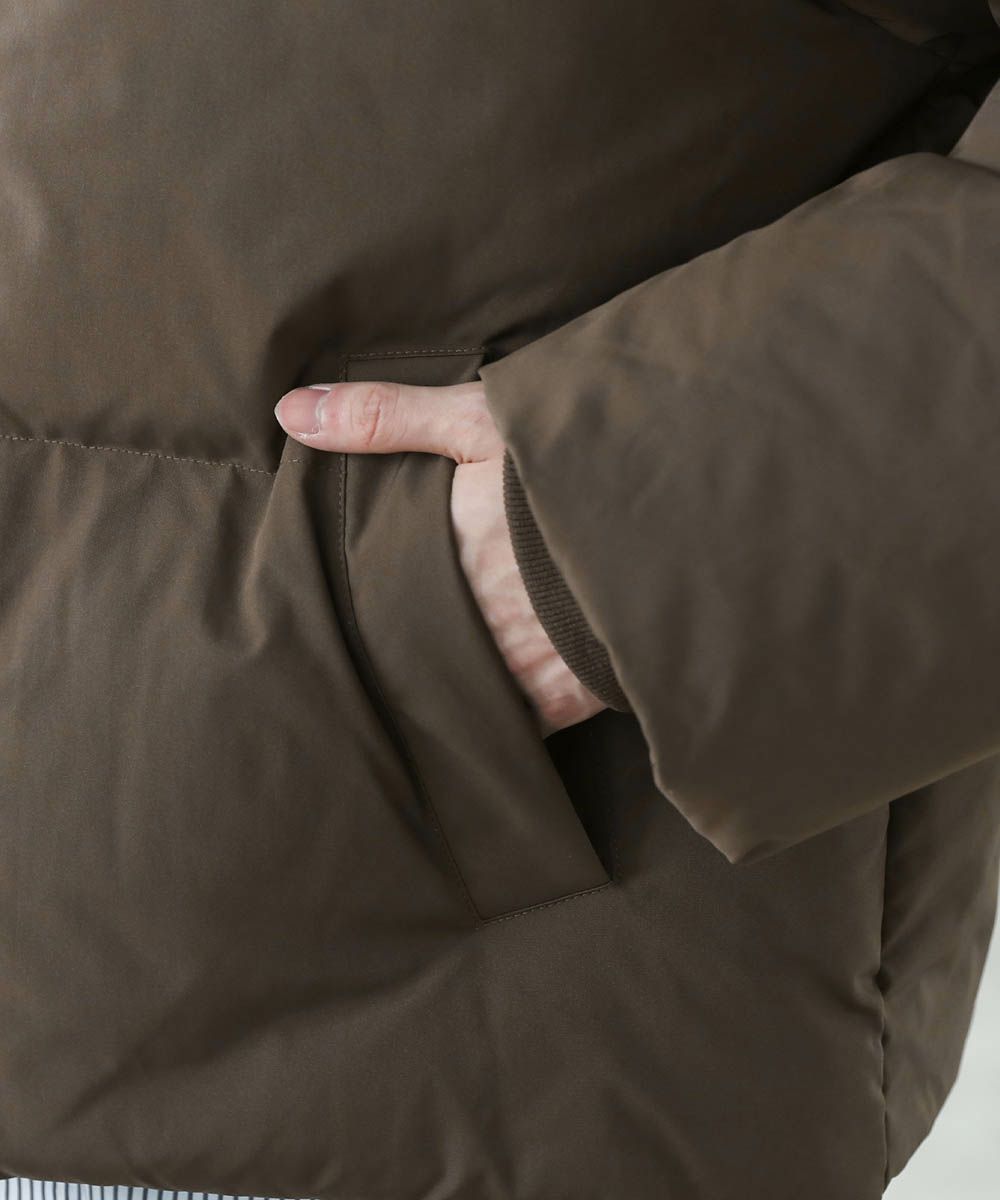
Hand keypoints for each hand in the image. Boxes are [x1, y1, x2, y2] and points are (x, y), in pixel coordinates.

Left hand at [274, 379, 607, 735]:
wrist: (680, 516)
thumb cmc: (572, 462)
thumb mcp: (480, 419)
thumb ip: (383, 416)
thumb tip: (288, 412)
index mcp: (440, 556)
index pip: (377, 596)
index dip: (365, 604)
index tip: (354, 607)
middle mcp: (470, 621)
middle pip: (415, 648)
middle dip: (404, 647)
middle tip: (397, 644)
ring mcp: (518, 667)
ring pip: (459, 692)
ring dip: (451, 683)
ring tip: (441, 677)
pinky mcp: (567, 697)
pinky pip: (515, 725)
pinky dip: (502, 717)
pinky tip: (495, 705)